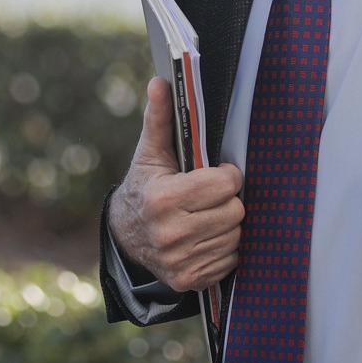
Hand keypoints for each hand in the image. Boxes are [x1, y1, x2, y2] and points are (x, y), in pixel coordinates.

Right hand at [109, 77, 243, 292]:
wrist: (124, 236)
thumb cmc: (145, 187)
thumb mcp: (150, 153)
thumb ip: (160, 118)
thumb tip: (161, 82)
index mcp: (164, 199)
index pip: (225, 185)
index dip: (226, 176)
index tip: (217, 173)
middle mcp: (171, 234)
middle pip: (235, 211)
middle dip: (228, 200)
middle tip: (212, 195)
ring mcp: (180, 261)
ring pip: (236, 236)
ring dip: (228, 224)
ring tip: (208, 214)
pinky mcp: (189, 280)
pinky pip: (230, 260)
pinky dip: (223, 247)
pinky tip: (206, 236)